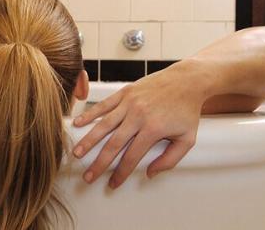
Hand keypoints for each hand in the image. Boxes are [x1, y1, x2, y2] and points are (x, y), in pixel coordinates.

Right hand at [73, 63, 205, 188]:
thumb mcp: (187, 139)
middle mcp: (138, 116)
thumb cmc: (187, 111)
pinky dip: (90, 114)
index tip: (112, 183)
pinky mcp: (125, 92)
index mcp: (153, 129)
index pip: (132, 156)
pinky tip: (78, 123)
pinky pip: (104, 105)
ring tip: (76, 153)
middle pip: (113, 144)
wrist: (187, 81)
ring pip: (104, 125)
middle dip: (99, 163)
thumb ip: (170, 159)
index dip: (121, 172)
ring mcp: (129, 103)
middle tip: (88, 176)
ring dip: (88, 140)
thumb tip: (149, 173)